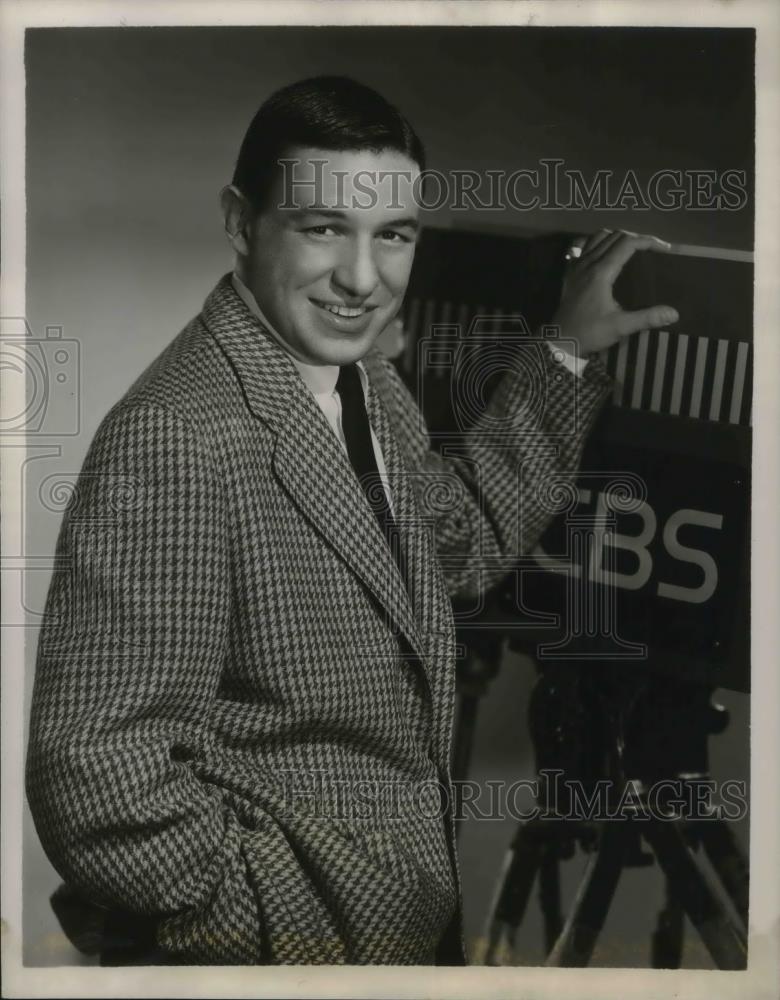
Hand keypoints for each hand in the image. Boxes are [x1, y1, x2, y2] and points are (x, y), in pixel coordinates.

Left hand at [550, 229, 679, 355]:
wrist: (560, 342)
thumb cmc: (589, 333)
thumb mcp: (620, 327)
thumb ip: (647, 317)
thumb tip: (674, 314)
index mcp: (601, 272)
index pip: (628, 243)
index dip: (649, 241)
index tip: (664, 249)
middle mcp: (588, 263)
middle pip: (615, 236)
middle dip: (636, 237)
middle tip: (651, 250)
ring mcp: (575, 265)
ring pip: (597, 237)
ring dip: (616, 237)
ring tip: (630, 248)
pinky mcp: (569, 272)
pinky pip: (581, 247)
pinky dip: (595, 243)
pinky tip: (602, 252)